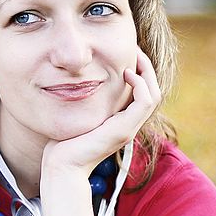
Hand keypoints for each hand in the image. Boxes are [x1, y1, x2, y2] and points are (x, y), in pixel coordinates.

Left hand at [41, 47, 160, 177]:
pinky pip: (145, 102)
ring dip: (147, 72)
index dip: (138, 73)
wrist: (61, 167)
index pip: (141, 94)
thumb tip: (71, 83)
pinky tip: (126, 73)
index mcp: (119, 122)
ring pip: (153, 95)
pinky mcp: (123, 130)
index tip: (126, 55)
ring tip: (134, 55)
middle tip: (134, 48)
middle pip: (152, 91)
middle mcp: (128, 125)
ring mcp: (128, 129)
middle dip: (146, 68)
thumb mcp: (75, 116)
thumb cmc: (61, 145)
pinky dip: (140, 85)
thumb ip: (81, 103)